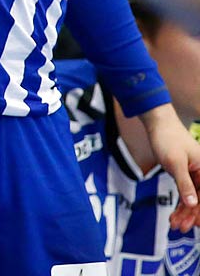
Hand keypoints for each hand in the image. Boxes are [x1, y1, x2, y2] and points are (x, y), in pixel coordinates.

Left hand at [142, 103, 199, 231]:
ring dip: (185, 213)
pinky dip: (181, 205)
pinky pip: (187, 194)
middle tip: (180, 228)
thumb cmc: (168, 140)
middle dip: (191, 215)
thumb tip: (193, 204)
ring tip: (175, 225)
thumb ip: (185, 184)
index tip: (195, 225)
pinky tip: (174, 216)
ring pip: (193, 199)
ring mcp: (196, 175)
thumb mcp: (175, 163)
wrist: (158, 125)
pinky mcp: (187, 175)